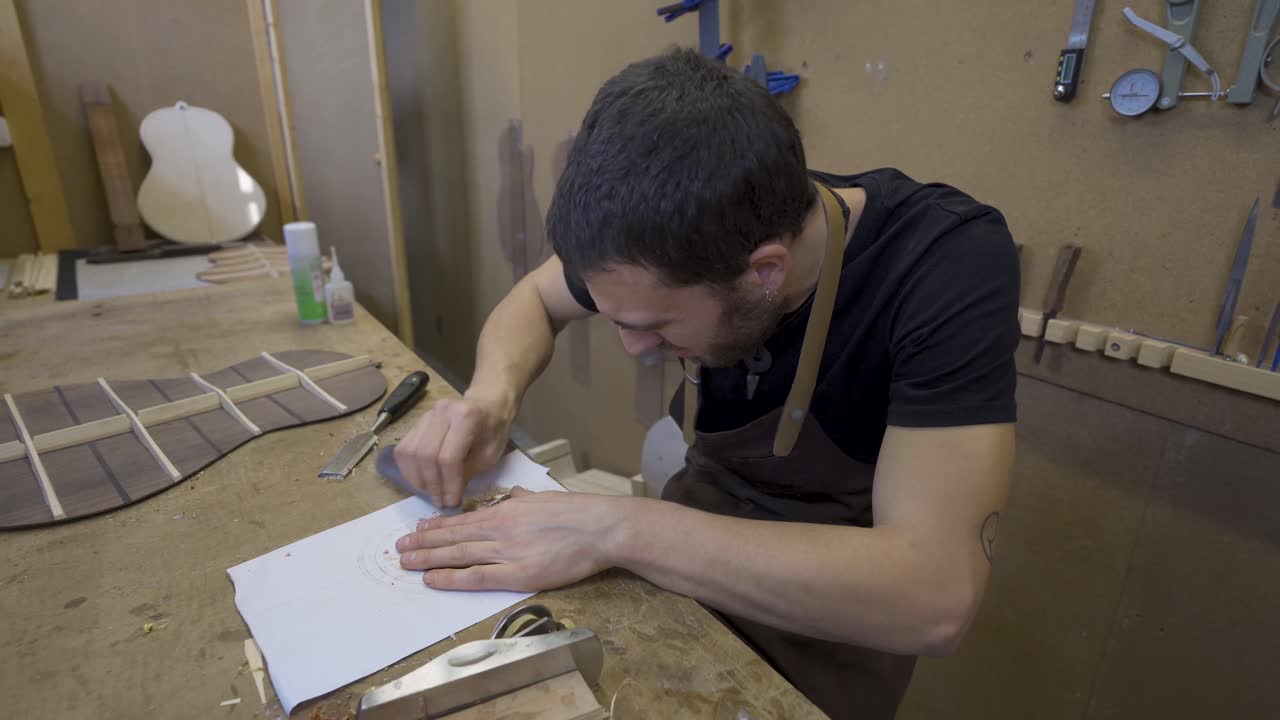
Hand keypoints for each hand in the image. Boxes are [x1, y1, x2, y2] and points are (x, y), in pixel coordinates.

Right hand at [393, 391, 513, 507]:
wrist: (488, 406)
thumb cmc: (492, 431)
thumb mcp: (489, 455)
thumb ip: (467, 473)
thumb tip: (447, 496)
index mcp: (466, 417)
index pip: (449, 457)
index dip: (449, 483)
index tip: (452, 501)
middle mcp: (442, 411)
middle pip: (426, 454)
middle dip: (432, 483)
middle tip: (440, 500)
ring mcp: (426, 414)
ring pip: (410, 451)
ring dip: (417, 478)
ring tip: (430, 492)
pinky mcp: (417, 422)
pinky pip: (404, 448)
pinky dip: (408, 469)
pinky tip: (420, 480)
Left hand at [395, 488, 631, 591]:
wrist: (600, 526)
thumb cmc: (577, 512)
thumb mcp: (544, 497)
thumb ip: (523, 498)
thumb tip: (512, 495)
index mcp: (507, 510)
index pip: (463, 520)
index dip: (437, 526)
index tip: (418, 529)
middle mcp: (500, 528)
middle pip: (453, 536)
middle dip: (423, 542)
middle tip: (399, 548)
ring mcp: (507, 551)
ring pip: (457, 554)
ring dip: (428, 558)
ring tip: (405, 562)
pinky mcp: (518, 573)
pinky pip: (476, 576)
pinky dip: (451, 578)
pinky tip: (432, 579)